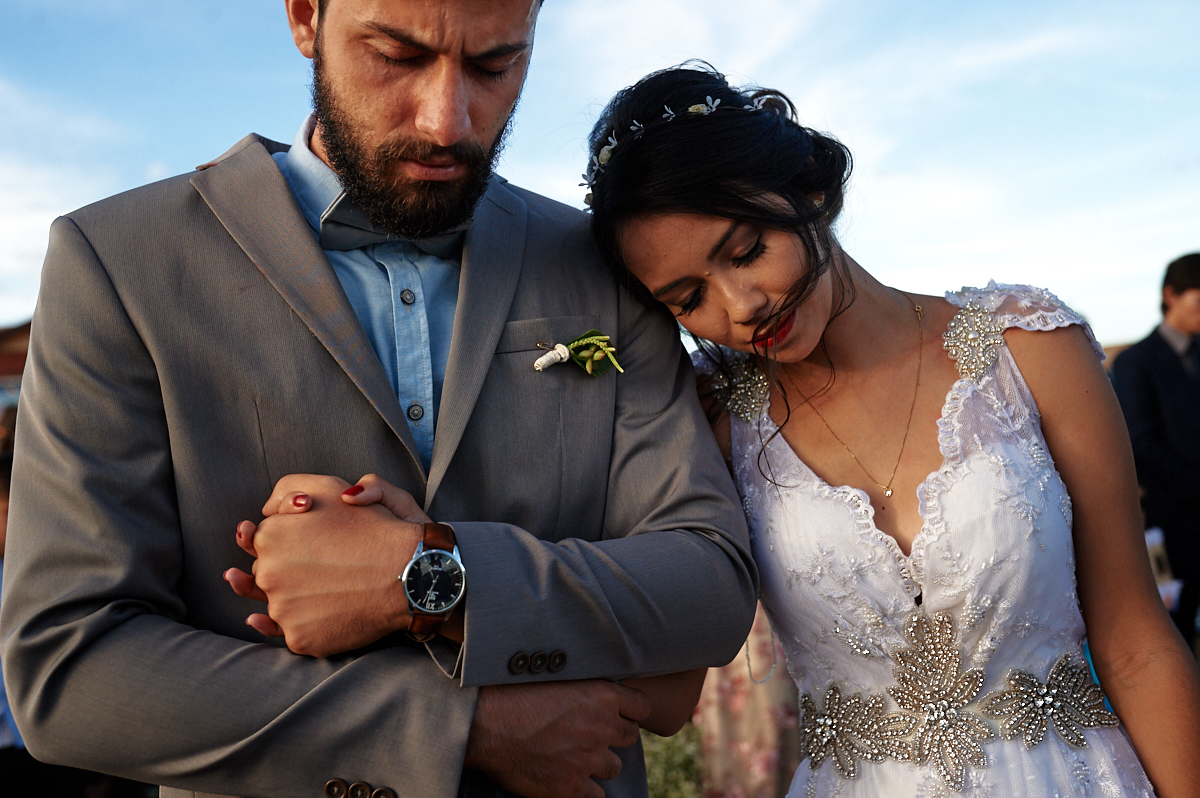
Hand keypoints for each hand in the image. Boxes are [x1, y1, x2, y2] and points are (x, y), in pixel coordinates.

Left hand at [224, 474, 426, 655]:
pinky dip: (307, 625)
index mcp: (270, 536)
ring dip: (295, 600)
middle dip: (286, 571)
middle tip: (320, 569)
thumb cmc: (374, 529)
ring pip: (277, 606)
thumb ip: (292, 489)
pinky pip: (292, 633)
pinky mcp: (299, 639)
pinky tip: (327, 611)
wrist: (410, 574)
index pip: (261, 542)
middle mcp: (268, 574)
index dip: (286, 542)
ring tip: (328, 590)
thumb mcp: (333, 489)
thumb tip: (269, 510)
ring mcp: (282, 610)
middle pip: (265, 574)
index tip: (307, 547)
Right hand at [465, 680, 650, 797]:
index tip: (619, 714)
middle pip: (629, 737)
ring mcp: (589, 760)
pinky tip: (567, 778)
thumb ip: (584, 690)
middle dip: (613, 737)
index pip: (642, 706)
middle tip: (589, 735)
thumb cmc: (513, 695)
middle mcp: (602, 727)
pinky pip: (596, 795)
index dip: (630, 712)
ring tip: (574, 757)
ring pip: (613, 767)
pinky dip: (584, 790)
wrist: (486, 725)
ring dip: (598, 763)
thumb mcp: (557, 678)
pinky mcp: (573, 787)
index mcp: (602, 696)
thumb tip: (596, 695)